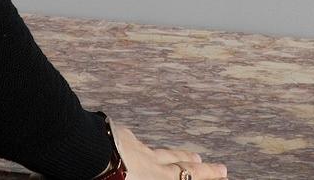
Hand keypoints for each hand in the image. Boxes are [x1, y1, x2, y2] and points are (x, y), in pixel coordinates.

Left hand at [109, 119, 227, 179]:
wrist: (89, 155)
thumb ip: (155, 175)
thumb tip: (174, 167)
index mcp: (157, 178)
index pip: (189, 177)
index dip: (207, 175)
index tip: (223, 172)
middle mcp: (153, 164)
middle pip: (183, 167)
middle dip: (204, 169)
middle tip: (221, 168)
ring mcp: (139, 149)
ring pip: (164, 153)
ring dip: (181, 156)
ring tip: (194, 156)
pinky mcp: (122, 138)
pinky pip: (139, 144)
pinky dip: (146, 149)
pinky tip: (143, 146)